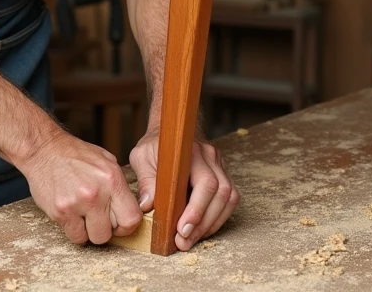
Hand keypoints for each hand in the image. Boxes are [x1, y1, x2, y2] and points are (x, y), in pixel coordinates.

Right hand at [18, 131, 142, 245]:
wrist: (44, 150)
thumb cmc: (75, 154)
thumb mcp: (106, 161)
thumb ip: (119, 186)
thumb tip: (130, 207)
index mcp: (112, 179)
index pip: (131, 219)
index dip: (126, 226)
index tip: (119, 223)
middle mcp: (96, 193)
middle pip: (110, 234)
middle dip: (106, 229)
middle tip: (98, 217)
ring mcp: (76, 204)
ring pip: (91, 238)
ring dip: (88, 230)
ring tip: (83, 214)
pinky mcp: (59, 212)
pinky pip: (73, 235)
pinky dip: (74, 228)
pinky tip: (71, 212)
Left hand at [129, 129, 238, 251]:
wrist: (171, 129)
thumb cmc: (155, 144)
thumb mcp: (142, 157)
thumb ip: (146, 180)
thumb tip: (147, 206)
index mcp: (191, 151)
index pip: (205, 183)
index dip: (197, 209)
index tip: (183, 229)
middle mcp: (210, 156)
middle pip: (221, 193)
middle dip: (203, 223)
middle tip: (184, 242)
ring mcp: (219, 164)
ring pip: (229, 198)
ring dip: (212, 223)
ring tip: (192, 239)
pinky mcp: (223, 173)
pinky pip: (229, 198)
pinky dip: (218, 217)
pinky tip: (203, 228)